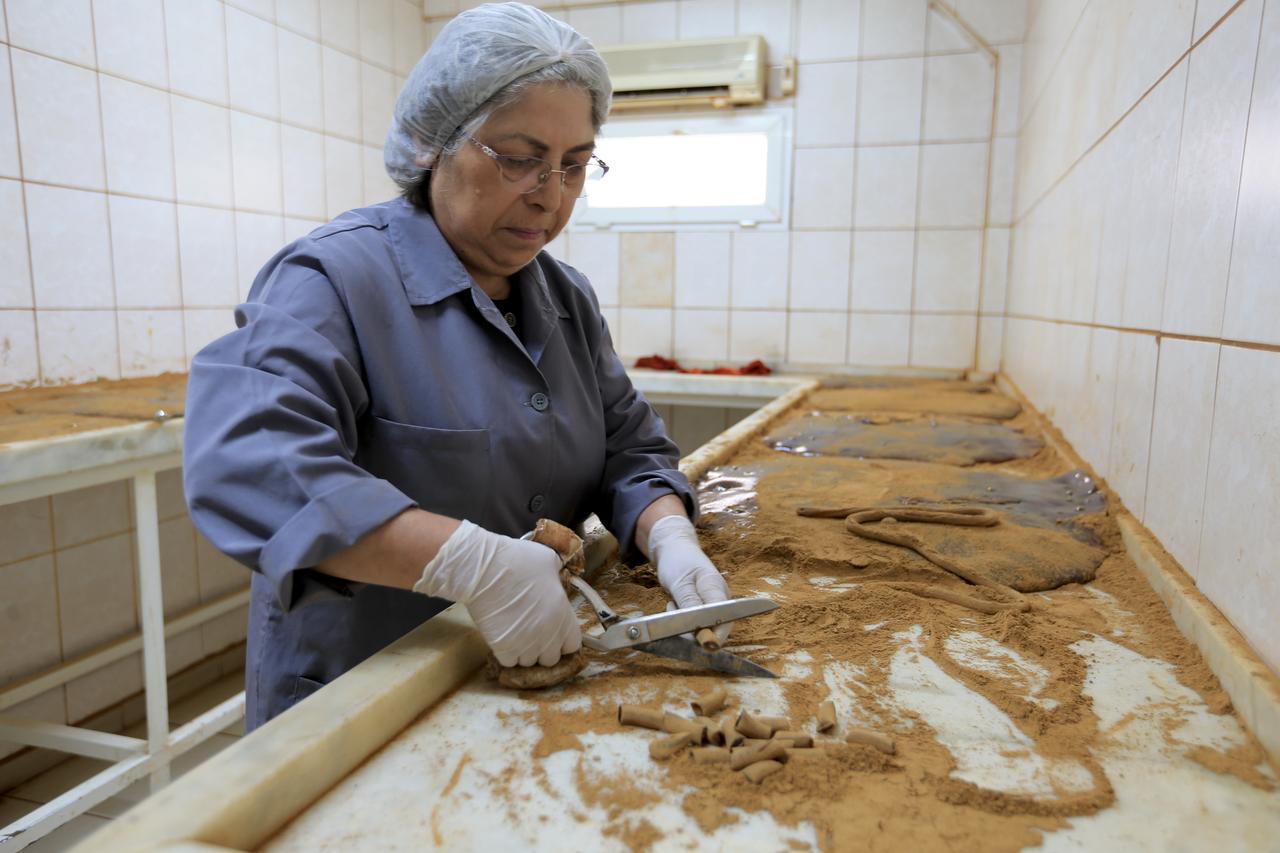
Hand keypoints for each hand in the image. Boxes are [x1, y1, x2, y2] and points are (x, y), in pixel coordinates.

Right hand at [412, 520, 580, 666]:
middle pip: (551, 658)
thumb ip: (557, 578)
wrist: (484, 570)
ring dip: (525, 652)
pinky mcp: (503, 648)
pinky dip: (507, 654)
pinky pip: (510, 662)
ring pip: (529, 662)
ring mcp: (525, 644)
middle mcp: (548, 635)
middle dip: (544, 649)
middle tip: (533, 634)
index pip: (573, 644)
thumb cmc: (518, 560)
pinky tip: (503, 638)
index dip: (564, 640)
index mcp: (563, 615)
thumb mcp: (549, 561)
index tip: (555, 632)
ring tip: (516, 634)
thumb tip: (555, 579)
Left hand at [647, 514, 731, 644]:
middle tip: (674, 620)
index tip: (703, 645)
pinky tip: (673, 604)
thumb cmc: (678, 561)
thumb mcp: (680, 583)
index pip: (725, 619)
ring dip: (686, 624)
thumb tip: (699, 628)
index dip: (717, 636)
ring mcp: (713, 601)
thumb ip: (690, 604)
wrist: (674, 547)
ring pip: (704, 625)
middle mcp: (720, 597)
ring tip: (671, 605)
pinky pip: (696, 620)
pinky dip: (683, 618)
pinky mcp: (704, 604)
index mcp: (717, 589)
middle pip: (716, 626)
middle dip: (695, 631)